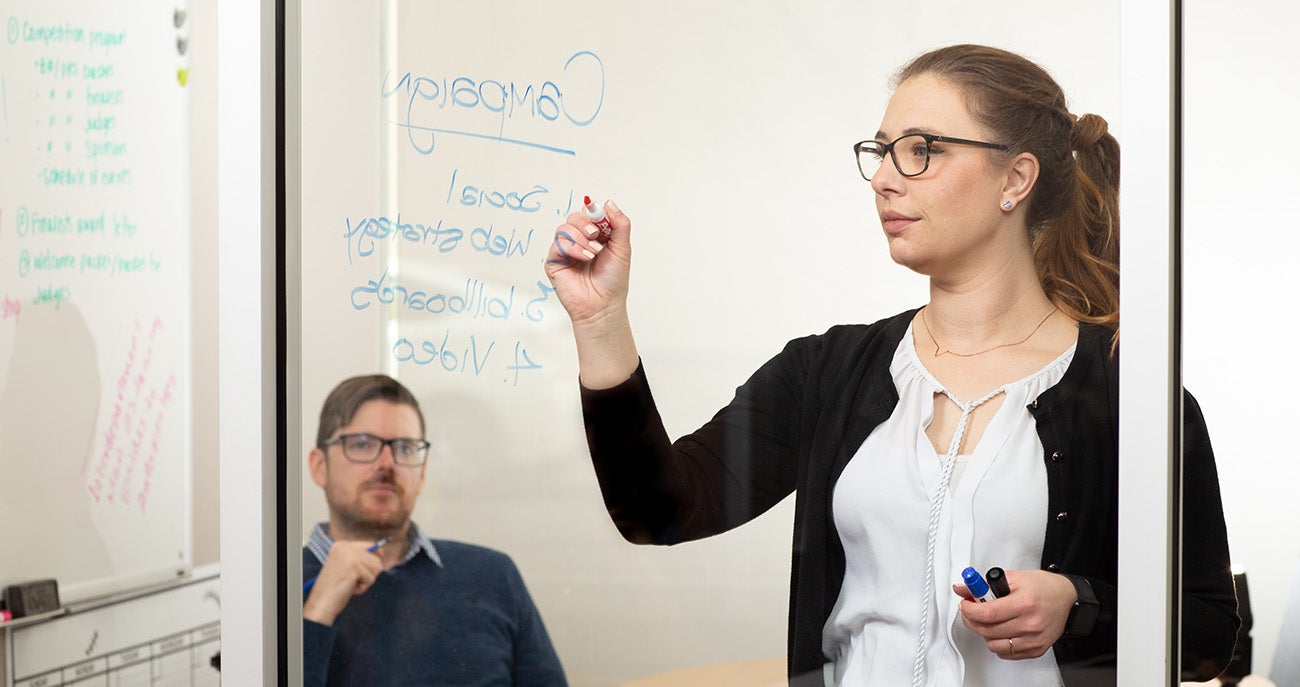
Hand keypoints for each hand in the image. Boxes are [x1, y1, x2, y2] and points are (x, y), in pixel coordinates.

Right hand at [302, 539, 385, 625]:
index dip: (376, 555)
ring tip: (350, 584)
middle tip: (354, 581)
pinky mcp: (354, 567)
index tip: (379, 558)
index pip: (370, 545)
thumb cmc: (334, 589)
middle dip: (370, 572)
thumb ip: (359, 558)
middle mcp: (345, 547)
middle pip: (376, 557)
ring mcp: (350, 556)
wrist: (321, 603)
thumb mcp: (345, 567)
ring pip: (377, 567)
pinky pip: (371, 579)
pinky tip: (350, 589)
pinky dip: (363, 588)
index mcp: (341, 545)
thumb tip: (380, 554)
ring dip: (366, 580)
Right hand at [543, 199, 639, 388]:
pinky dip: (572, 248)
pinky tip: (584, 258)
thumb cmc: (613, 280)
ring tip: (593, 253)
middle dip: (585, 224)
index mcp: (595, 236)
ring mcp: (565, 251)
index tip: (602, 221)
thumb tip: (608, 202)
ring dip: (580, 238)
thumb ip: (619, 224)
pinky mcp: (554, 261)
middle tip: (596, 236)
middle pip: (574, 217)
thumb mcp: (623, 248)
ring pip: (564, 228)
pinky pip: (557, 244)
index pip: (589, 214)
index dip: (594, 213)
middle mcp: (579, 241)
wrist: (603, 305)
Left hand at [951, 569, 1076, 659]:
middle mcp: (1031, 624)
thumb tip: (962, 588)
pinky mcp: (1036, 650)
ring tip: (989, 620)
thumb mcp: (1013, 578)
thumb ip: (984, 584)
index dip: (970, 610)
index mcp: (1025, 603)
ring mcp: (1034, 640)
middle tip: (970, 610)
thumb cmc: (1042, 587)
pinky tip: (1001, 629)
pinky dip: (998, 643)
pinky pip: (1006, 653)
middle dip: (971, 620)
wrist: (1066, 598)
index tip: (965, 604)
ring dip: (984, 633)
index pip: (988, 613)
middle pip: (988, 631)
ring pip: (994, 645)